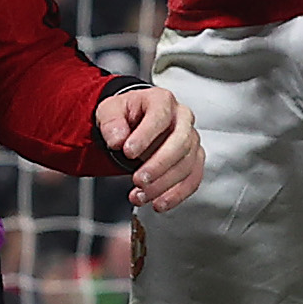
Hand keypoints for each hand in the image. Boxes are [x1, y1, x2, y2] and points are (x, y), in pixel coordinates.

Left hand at [97, 83, 204, 209]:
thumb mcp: (109, 111)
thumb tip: (117, 139)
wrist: (135, 122)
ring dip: (163, 185)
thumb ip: (111, 122)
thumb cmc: (126, 114)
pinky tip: (159, 203)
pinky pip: (192, 179)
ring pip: (187, 164)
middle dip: (158, 165)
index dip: (145, 136)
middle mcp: (182, 118)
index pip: (160, 116)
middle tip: (138, 180)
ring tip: (140, 196)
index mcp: (162, 100)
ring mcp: (191, 139)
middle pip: (180, 142)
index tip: (127, 152)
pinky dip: (177, 194)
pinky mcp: (193, 159)